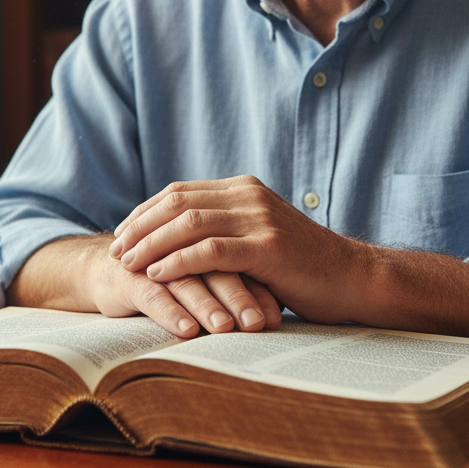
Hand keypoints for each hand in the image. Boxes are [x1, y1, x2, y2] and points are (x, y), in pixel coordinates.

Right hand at [8, 234, 281, 338]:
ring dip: (208, 304)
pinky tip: (187, 330)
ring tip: (226, 328)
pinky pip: (152, 294)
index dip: (260, 285)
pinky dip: (171, 312)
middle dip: (240, 295)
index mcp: (205, 234)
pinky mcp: (128, 277)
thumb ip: (235, 282)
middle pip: (217, 264)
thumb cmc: (167, 278)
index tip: (279, 316)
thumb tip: (278, 315)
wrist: (108, 271)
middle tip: (260, 324)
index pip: (238, 257)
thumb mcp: (203, 277)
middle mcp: (181, 242)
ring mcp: (153, 258)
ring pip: (186, 279)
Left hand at [108, 176, 365, 323]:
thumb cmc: (303, 267)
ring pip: (188, 223)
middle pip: (177, 202)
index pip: (180, 192)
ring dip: (150, 244)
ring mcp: (259, 219)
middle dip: (140, 226)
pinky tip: (157, 274)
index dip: (145, 212)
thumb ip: (227, 230)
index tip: (122, 233)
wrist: (353, 278)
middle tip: (115, 249)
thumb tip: (179, 239)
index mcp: (244, 189)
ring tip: (127, 262)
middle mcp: (249, 196)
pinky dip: (177, 261)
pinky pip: (210, 250)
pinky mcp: (268, 248)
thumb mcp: (260, 237)